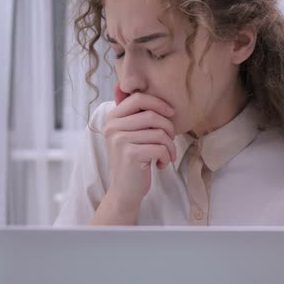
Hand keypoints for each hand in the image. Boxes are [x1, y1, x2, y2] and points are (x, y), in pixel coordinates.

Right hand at [101, 83, 176, 214]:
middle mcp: (112, 127)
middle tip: (171, 140)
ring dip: (169, 146)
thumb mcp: (132, 134)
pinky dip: (166, 157)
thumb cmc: (134, 159)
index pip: (138, 98)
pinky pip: (160, 148)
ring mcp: (119, 140)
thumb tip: (149, 94)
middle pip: (152, 115)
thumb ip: (137, 115)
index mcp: (112, 118)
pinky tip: (161, 164)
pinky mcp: (130, 154)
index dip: (159, 102)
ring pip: (159, 133)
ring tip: (167, 155)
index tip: (171, 113)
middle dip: (168, 128)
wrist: (126, 189)